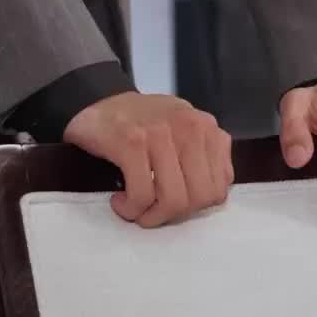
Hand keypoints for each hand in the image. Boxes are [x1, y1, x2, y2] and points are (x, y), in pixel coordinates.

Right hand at [64, 92, 233, 227]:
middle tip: (152, 211)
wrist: (97, 100)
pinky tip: (120, 201)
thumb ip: (204, 154)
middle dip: (173, 215)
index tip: (173, 204)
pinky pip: (142, 195)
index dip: (195, 206)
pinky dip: (130, 209)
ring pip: (174, 200)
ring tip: (135, 209)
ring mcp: (160, 134)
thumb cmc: (141, 122)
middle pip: (199, 197)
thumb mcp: (182, 129)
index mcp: (205, 127)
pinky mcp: (132, 143)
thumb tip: (214, 193)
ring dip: (151, 216)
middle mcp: (188, 127)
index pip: (220, 186)